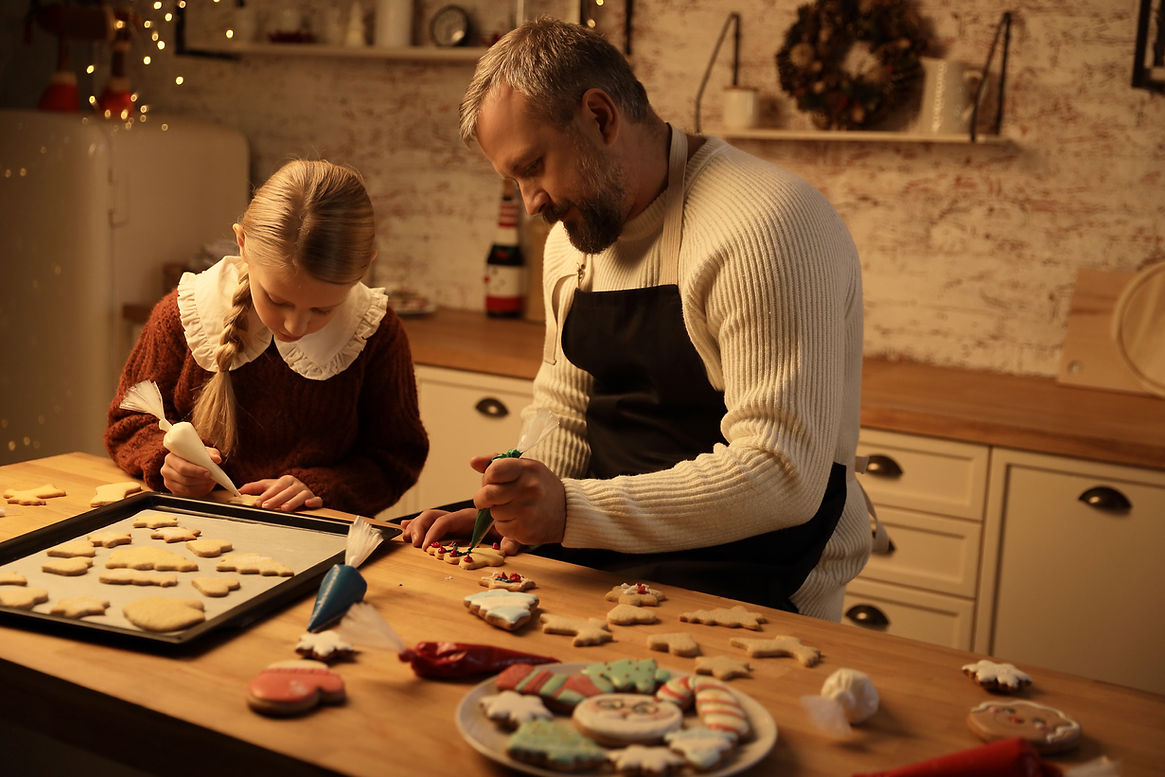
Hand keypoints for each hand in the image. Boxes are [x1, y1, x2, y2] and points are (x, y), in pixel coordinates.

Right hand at [161, 446, 222, 497]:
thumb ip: (211, 454)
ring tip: (209, 481)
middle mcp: (167, 469)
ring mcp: (169, 482)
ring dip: (201, 485)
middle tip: (210, 477)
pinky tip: (204, 485)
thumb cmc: (197, 457)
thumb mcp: (204, 452)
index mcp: (171, 457)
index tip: (207, 471)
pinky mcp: (173, 490)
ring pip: (186, 488)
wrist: (193, 465)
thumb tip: (216, 459)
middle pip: (184, 478)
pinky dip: (198, 491)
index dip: (195, 470)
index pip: (182, 467)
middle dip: (200, 479)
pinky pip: (187, 494)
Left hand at [239, 476, 323, 511]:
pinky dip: (313, 501)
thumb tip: (238, 490)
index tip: (259, 502)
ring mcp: (307, 492)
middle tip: (266, 507)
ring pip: (301, 495)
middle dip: (276, 499)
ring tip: (284, 509)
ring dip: (293, 502)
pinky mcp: (315, 500)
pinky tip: (308, 504)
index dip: (268, 494)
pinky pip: (317, 500)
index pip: (277, 486)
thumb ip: (254, 488)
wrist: (302, 494)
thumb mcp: (269, 487)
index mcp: (286, 480)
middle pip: (287, 491)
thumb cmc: (284, 491)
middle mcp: (297, 484)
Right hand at [400, 506, 522, 555]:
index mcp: (470, 518)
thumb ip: (511, 541)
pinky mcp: (450, 529)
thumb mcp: (513, 534)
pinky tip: (404, 529)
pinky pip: (430, 524)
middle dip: (419, 528)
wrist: (513, 518)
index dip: (433, 531)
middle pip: (433, 516)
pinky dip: (416, 526)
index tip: (425, 545)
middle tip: (413, 544)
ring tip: (405, 538)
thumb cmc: (510, 527)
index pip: (446, 520)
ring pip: (428, 519)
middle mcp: (458, 518)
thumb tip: (507, 549)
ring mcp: (453, 523)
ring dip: (415, 527)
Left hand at [472, 455, 565, 546]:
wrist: (568, 511)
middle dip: (484, 498)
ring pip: (493, 513)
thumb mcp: (524, 467)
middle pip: (487, 494)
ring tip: (514, 508)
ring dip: (497, 512)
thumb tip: (473, 462)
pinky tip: (519, 520)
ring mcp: (527, 510)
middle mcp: (528, 488)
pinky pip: (501, 528)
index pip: (493, 471)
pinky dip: (505, 526)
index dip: (487, 478)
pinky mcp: (526, 529)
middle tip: (491, 499)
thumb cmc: (541, 486)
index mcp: (526, 469)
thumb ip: (497, 463)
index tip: (492, 482)